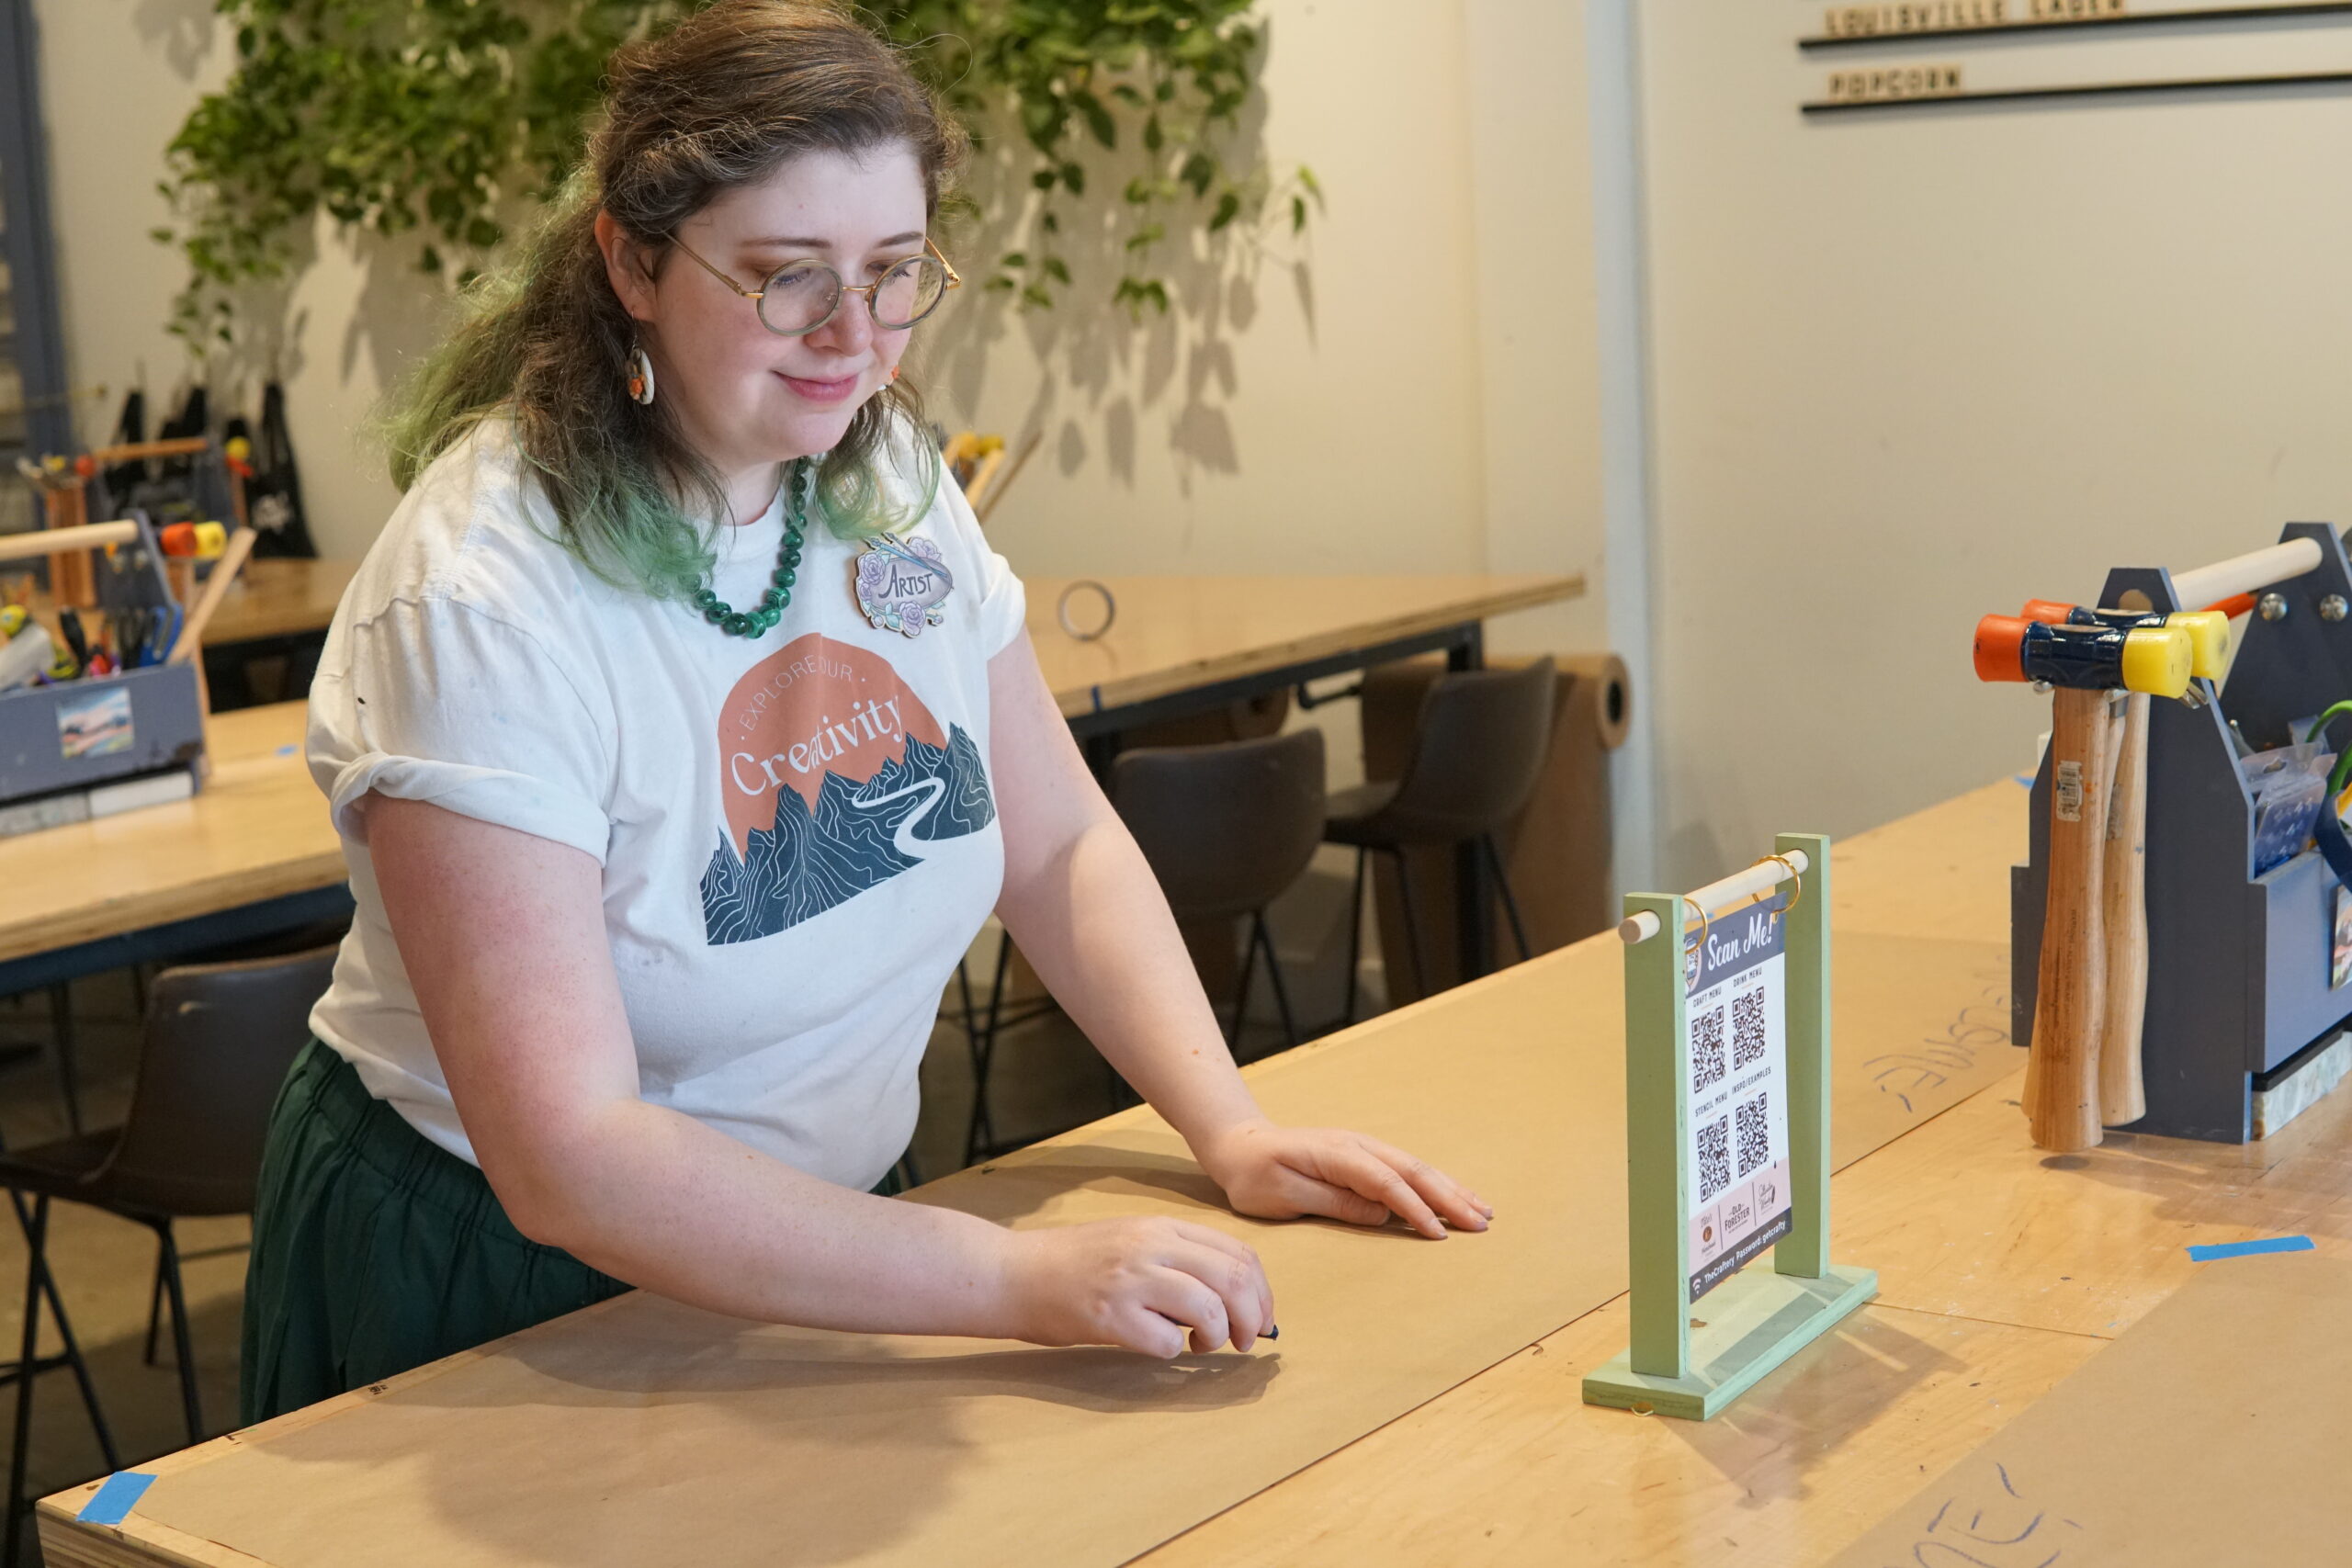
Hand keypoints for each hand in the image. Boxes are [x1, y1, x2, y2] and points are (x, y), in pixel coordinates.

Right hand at [999, 1216, 1274, 1356]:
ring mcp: (1131, 1280)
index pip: (1238, 1253)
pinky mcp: (1111, 1317)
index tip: (1260, 1315)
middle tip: (1245, 1340)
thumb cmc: (1073, 1263)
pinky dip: (1174, 1351)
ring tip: (1200, 1345)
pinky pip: (1168, 1342)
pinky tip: (1155, 1344)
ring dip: (1218, 1337)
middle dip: (1253, 1317)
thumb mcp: (1132, 1240)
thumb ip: (1179, 1256)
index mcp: (1162, 1227)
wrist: (1012, 1273)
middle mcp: (1151, 1246)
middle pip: (1234, 1279)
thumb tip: (1235, 1294)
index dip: (1261, 1290)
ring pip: (1210, 1309)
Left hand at [1196, 1119, 1493, 1239]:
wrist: (1241, 1145)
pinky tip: (1455, 1196)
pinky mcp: (1365, 1156)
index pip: (1386, 1183)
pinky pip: (1407, 1169)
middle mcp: (1358, 1146)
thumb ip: (1333, 1203)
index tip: (1438, 1234)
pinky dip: (1436, 1183)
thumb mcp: (1284, 1195)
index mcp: (1338, 1154)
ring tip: (1483, 1211)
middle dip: (1449, 1198)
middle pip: (1413, 1171)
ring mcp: (1364, 1148)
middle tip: (1481, 1223)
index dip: (1414, 1208)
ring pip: (1417, 1167)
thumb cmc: (1255, 1175)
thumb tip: (1382, 1216)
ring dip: (1451, 1189)